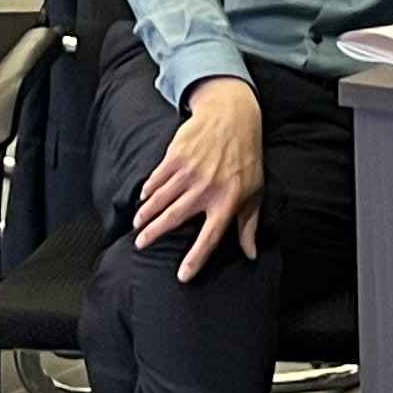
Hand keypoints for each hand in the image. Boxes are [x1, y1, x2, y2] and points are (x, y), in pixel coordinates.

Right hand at [133, 77, 264, 281]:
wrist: (232, 117)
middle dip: (154, 233)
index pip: (210, 238)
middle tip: (140, 244)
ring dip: (146, 213)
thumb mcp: (254, 192)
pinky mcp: (176, 156)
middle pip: (174, 218)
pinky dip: (148, 190)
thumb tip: (252, 254)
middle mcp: (206, 189)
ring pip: (161, 199)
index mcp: (227, 202)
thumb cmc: (246, 158)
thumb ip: (249, 225)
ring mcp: (189, 172)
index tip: (182, 275)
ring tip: (138, 224)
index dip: (196, 258)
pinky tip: (144, 198)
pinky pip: (157, 179)